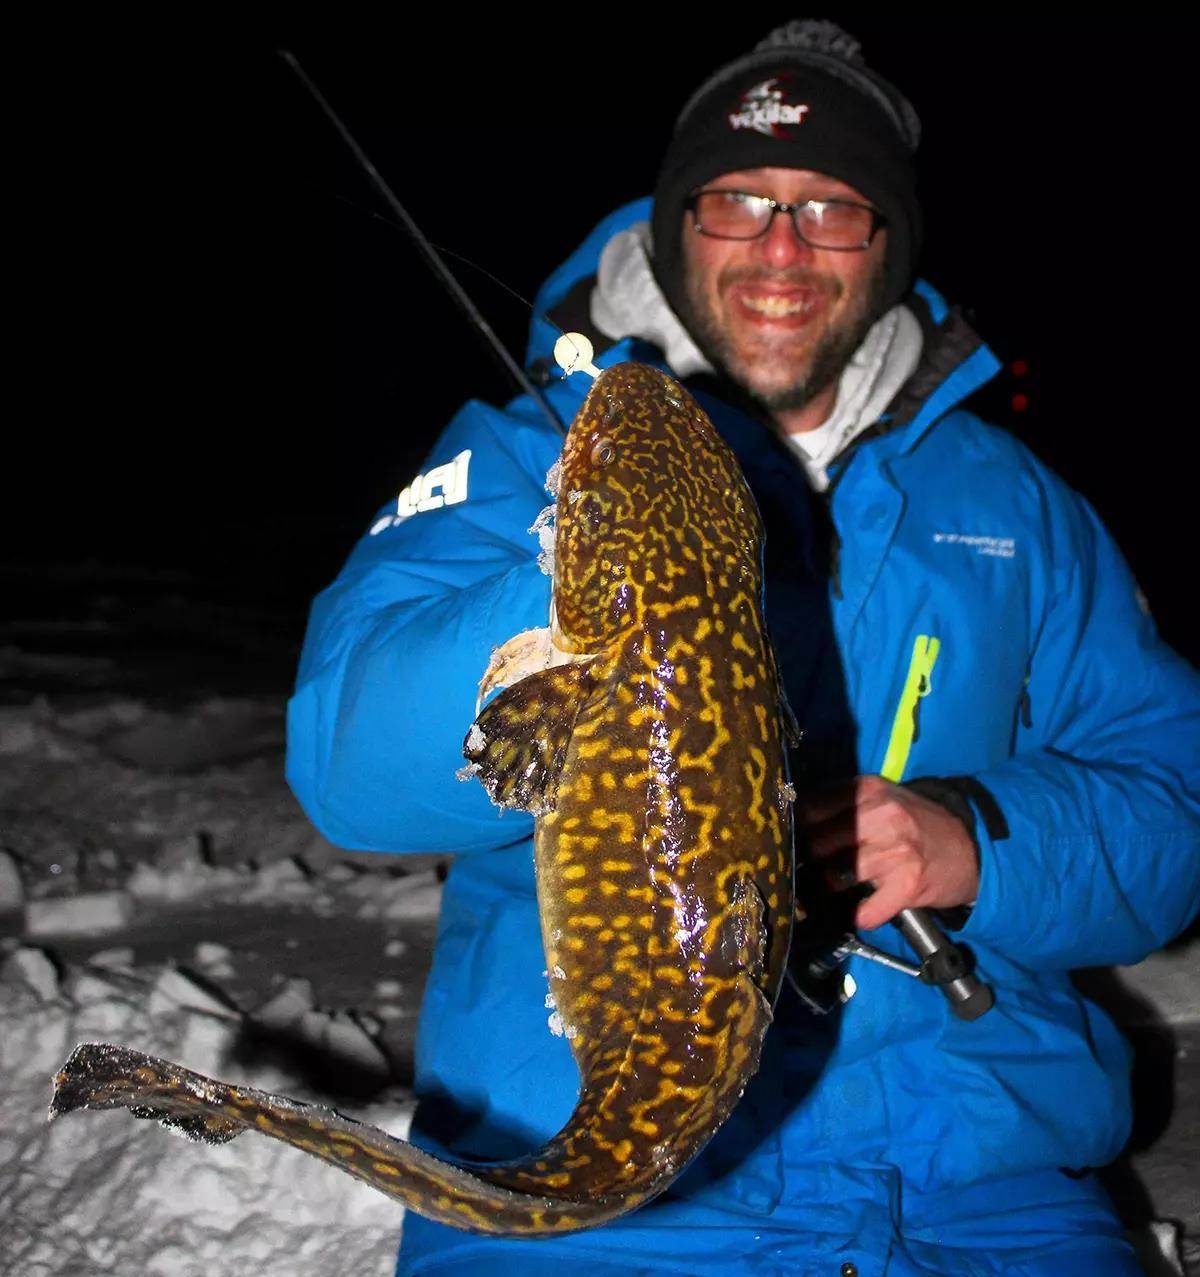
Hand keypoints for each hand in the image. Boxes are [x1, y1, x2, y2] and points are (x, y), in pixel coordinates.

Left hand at [803, 775, 978, 931]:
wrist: (973, 847)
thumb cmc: (917, 823)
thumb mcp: (883, 798)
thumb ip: (844, 804)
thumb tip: (794, 822)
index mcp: (868, 790)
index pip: (810, 809)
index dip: (794, 831)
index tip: (786, 843)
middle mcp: (880, 816)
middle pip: (817, 844)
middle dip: (808, 862)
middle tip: (803, 873)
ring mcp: (894, 851)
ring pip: (834, 876)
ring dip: (829, 890)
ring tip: (831, 891)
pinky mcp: (907, 885)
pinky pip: (865, 911)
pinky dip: (860, 916)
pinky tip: (862, 911)